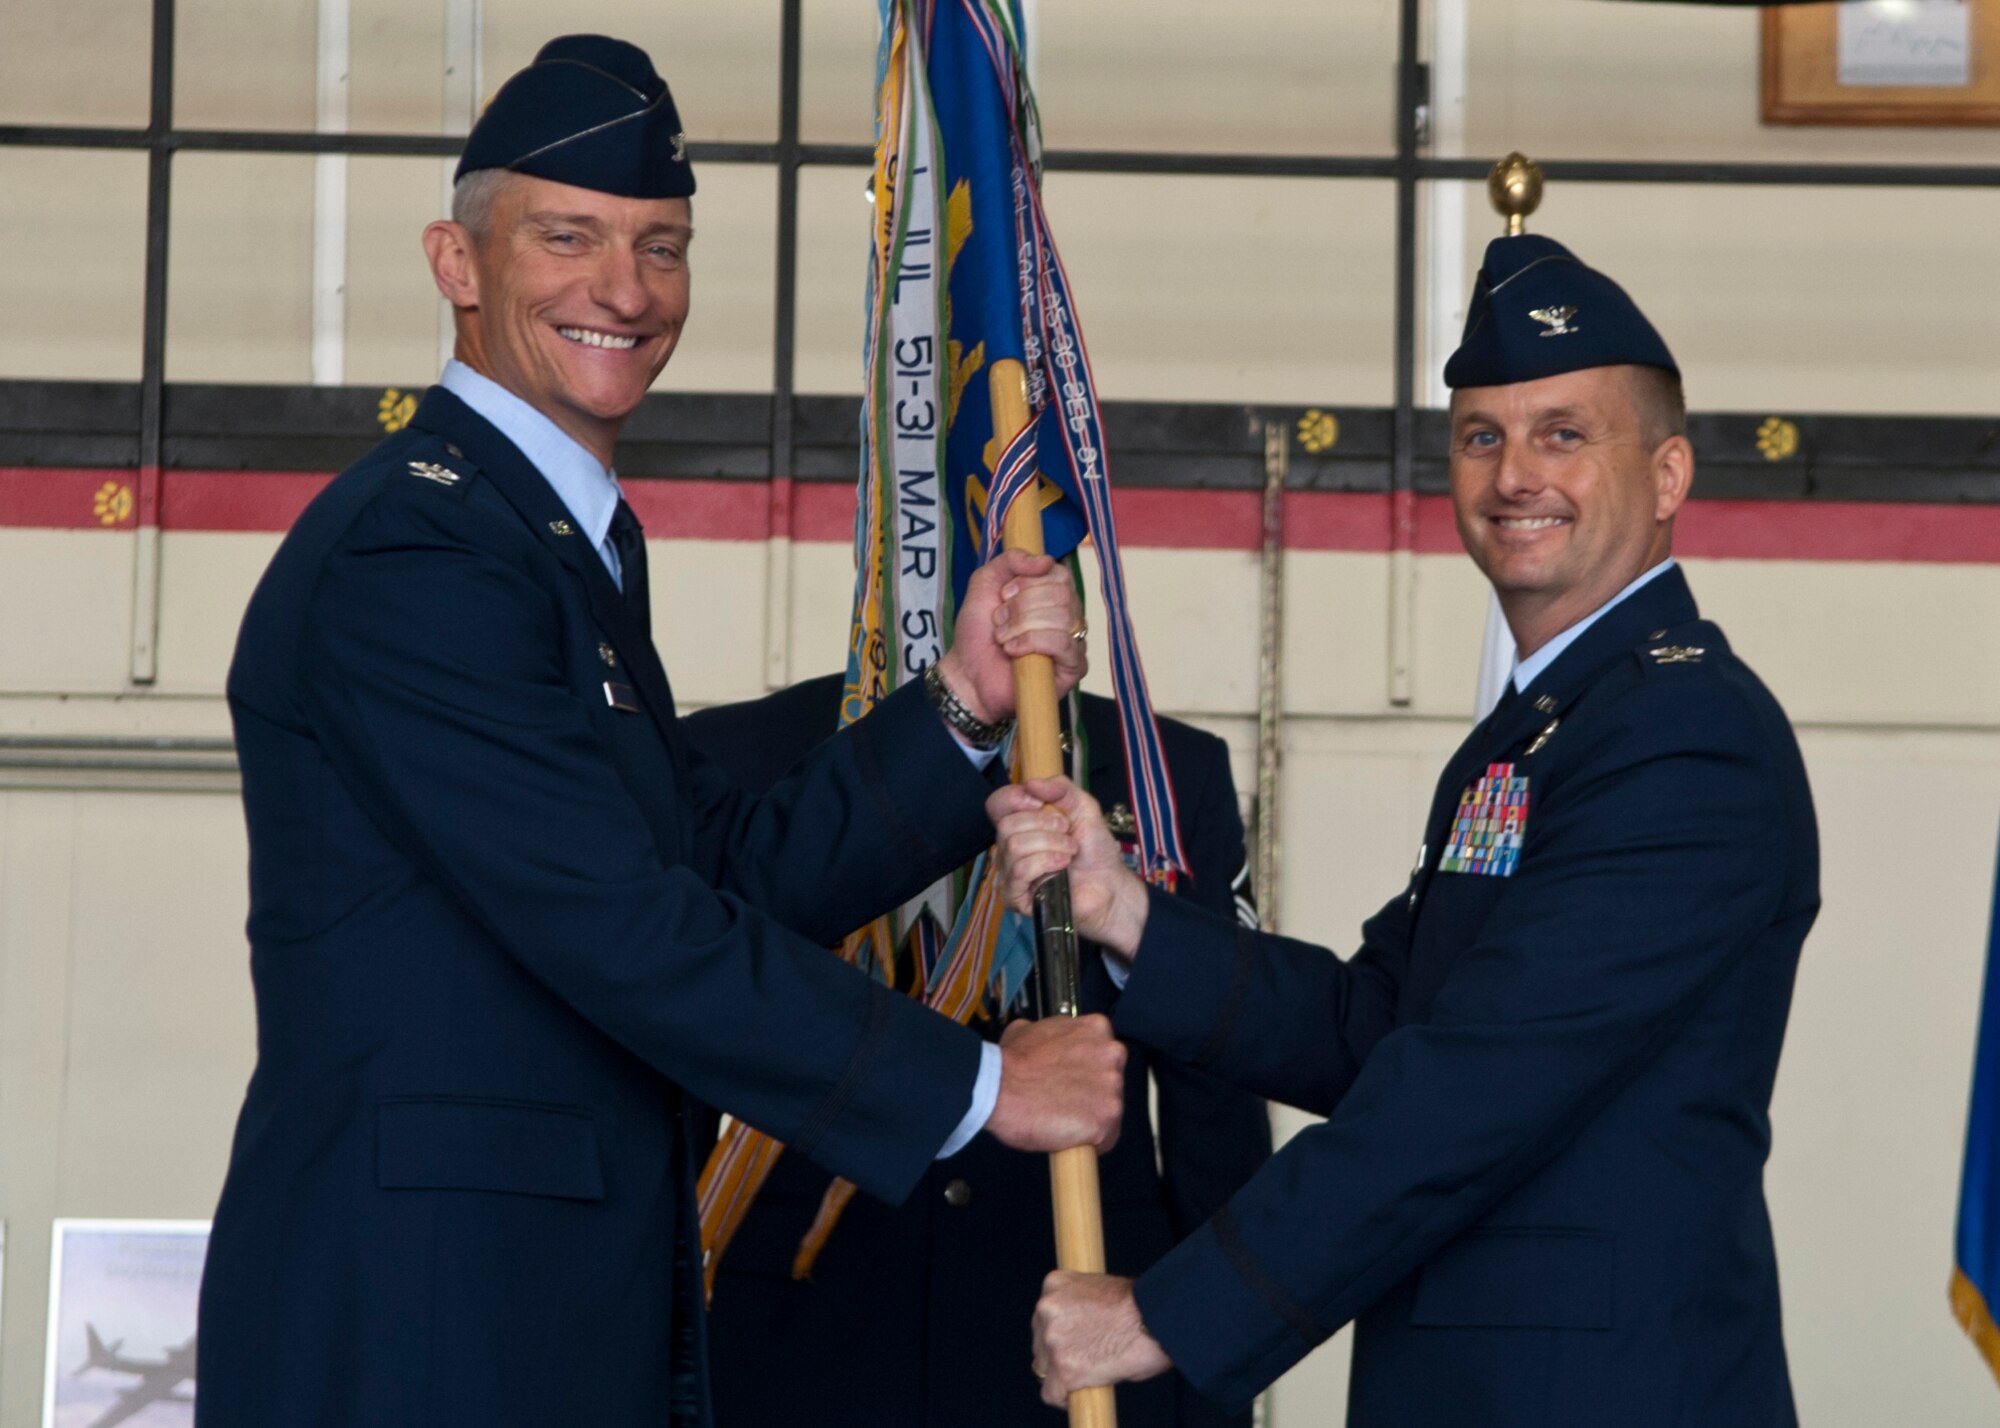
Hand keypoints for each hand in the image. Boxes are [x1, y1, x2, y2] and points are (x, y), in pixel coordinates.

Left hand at [933, 550, 1086, 725]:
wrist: (966, 673)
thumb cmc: (978, 631)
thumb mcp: (985, 582)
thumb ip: (1011, 559)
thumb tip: (1047, 560)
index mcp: (1053, 595)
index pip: (1059, 574)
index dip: (1028, 582)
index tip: (1003, 596)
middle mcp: (1069, 616)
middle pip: (1062, 593)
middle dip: (1021, 606)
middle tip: (999, 620)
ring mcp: (1074, 642)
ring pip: (1062, 617)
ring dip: (1021, 625)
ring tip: (1003, 638)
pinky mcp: (1074, 668)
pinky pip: (1064, 644)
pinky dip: (1032, 642)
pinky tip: (1014, 651)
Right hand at [985, 1015, 1125, 1153]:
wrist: (998, 1088)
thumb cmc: (1009, 1063)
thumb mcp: (1026, 1030)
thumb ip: (1050, 1033)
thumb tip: (1044, 1042)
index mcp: (1096, 1029)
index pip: (1104, 1056)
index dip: (1086, 1072)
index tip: (1072, 1082)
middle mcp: (1111, 1055)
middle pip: (1111, 1083)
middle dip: (1092, 1095)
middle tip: (1064, 1102)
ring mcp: (1112, 1088)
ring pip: (1110, 1112)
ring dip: (1090, 1119)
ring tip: (1061, 1121)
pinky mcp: (1106, 1119)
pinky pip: (1106, 1138)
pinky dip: (1090, 1142)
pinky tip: (1067, 1136)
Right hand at [989, 777, 1149, 958]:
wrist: (1110, 883)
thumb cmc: (1095, 849)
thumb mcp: (1083, 807)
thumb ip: (1061, 788)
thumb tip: (1030, 783)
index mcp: (1020, 824)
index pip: (996, 804)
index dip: (1015, 798)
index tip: (1041, 803)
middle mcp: (1009, 847)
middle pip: (1006, 825)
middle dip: (1044, 825)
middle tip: (1067, 833)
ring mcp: (1010, 873)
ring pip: (1014, 847)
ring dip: (1051, 845)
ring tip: (1070, 852)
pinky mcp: (1015, 896)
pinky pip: (1019, 871)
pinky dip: (1046, 863)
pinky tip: (1062, 867)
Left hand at [1032, 1271, 1172, 1405]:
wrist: (1157, 1317)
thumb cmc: (1142, 1305)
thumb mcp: (1101, 1290)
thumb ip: (1081, 1306)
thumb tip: (1079, 1332)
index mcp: (1056, 1283)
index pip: (1044, 1315)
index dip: (1060, 1332)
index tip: (1074, 1341)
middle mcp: (1047, 1308)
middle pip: (1040, 1341)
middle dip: (1059, 1352)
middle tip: (1086, 1358)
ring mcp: (1053, 1339)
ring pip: (1043, 1367)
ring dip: (1062, 1373)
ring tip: (1089, 1373)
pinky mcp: (1064, 1369)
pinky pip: (1051, 1393)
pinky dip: (1065, 1397)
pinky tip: (1082, 1392)